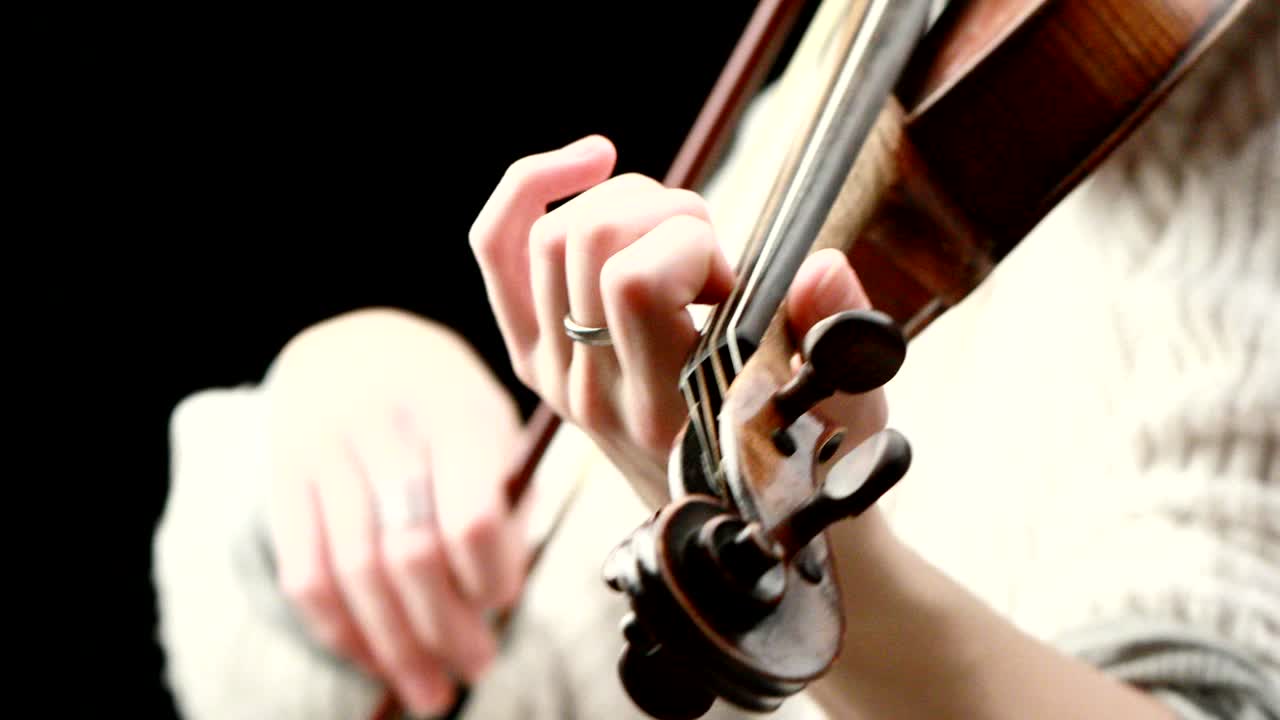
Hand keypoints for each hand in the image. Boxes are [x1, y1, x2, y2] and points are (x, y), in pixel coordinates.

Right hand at [263, 308, 525, 715]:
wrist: (353, 343)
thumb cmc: (444, 401)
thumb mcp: (490, 423)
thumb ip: (502, 500)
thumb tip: (496, 601)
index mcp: (454, 411)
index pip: (472, 517)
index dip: (491, 577)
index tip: (504, 600)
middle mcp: (385, 428)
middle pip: (410, 554)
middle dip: (446, 628)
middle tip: (478, 665)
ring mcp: (325, 453)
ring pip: (353, 574)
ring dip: (394, 647)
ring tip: (432, 690)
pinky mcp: (282, 480)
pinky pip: (304, 573)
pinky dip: (340, 631)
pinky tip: (375, 659)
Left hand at [470, 134, 886, 505]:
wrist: (745, 524)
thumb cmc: (802, 455)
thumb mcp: (848, 401)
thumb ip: (837, 331)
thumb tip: (818, 267)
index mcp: (666, 407)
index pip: (634, 279)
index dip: (692, 246)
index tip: (733, 281)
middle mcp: (595, 393)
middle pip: (583, 237)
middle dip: (661, 211)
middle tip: (710, 252)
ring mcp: (554, 376)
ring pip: (547, 233)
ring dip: (623, 204)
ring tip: (676, 236)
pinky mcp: (534, 357)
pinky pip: (498, 249)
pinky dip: (533, 188)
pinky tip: (591, 165)